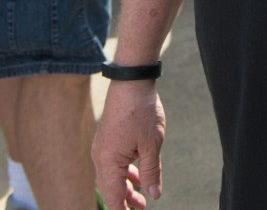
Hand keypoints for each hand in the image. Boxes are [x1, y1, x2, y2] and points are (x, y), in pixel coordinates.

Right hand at [93, 81, 165, 208]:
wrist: (131, 81)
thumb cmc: (141, 111)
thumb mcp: (152, 144)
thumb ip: (151, 172)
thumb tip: (154, 195)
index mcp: (108, 162)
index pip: (113, 198)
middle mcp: (101, 157)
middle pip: (111, 189)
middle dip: (126, 203)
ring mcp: (103, 148)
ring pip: (113, 177)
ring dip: (127, 189)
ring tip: (142, 201)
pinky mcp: (108, 139)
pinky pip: (115, 163)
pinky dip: (126, 173)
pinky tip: (138, 177)